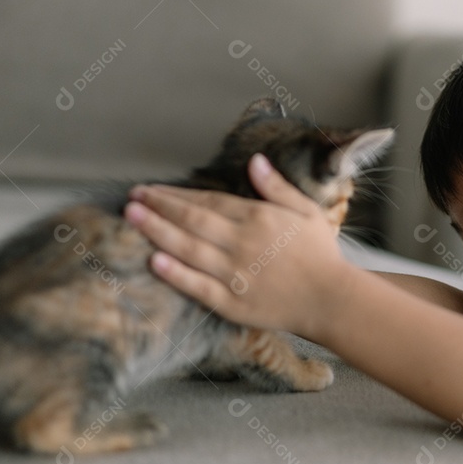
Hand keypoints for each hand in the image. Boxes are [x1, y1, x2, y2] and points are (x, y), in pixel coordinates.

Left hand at [124, 154, 355, 339]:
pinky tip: (154, 261)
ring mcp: (235, 274)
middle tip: (131, 199)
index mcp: (258, 218)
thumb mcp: (306, 210)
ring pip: (188, 249)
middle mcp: (241, 243)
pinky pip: (198, 286)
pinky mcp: (232, 302)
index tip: (150, 189)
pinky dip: (175, 273)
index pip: (207, 201)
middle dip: (158, 208)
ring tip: (132, 219)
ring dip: (157, 232)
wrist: (331, 299)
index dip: (176, 194)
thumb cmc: (320, 253)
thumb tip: (254, 161)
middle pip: (191, 221)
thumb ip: (277, 187)